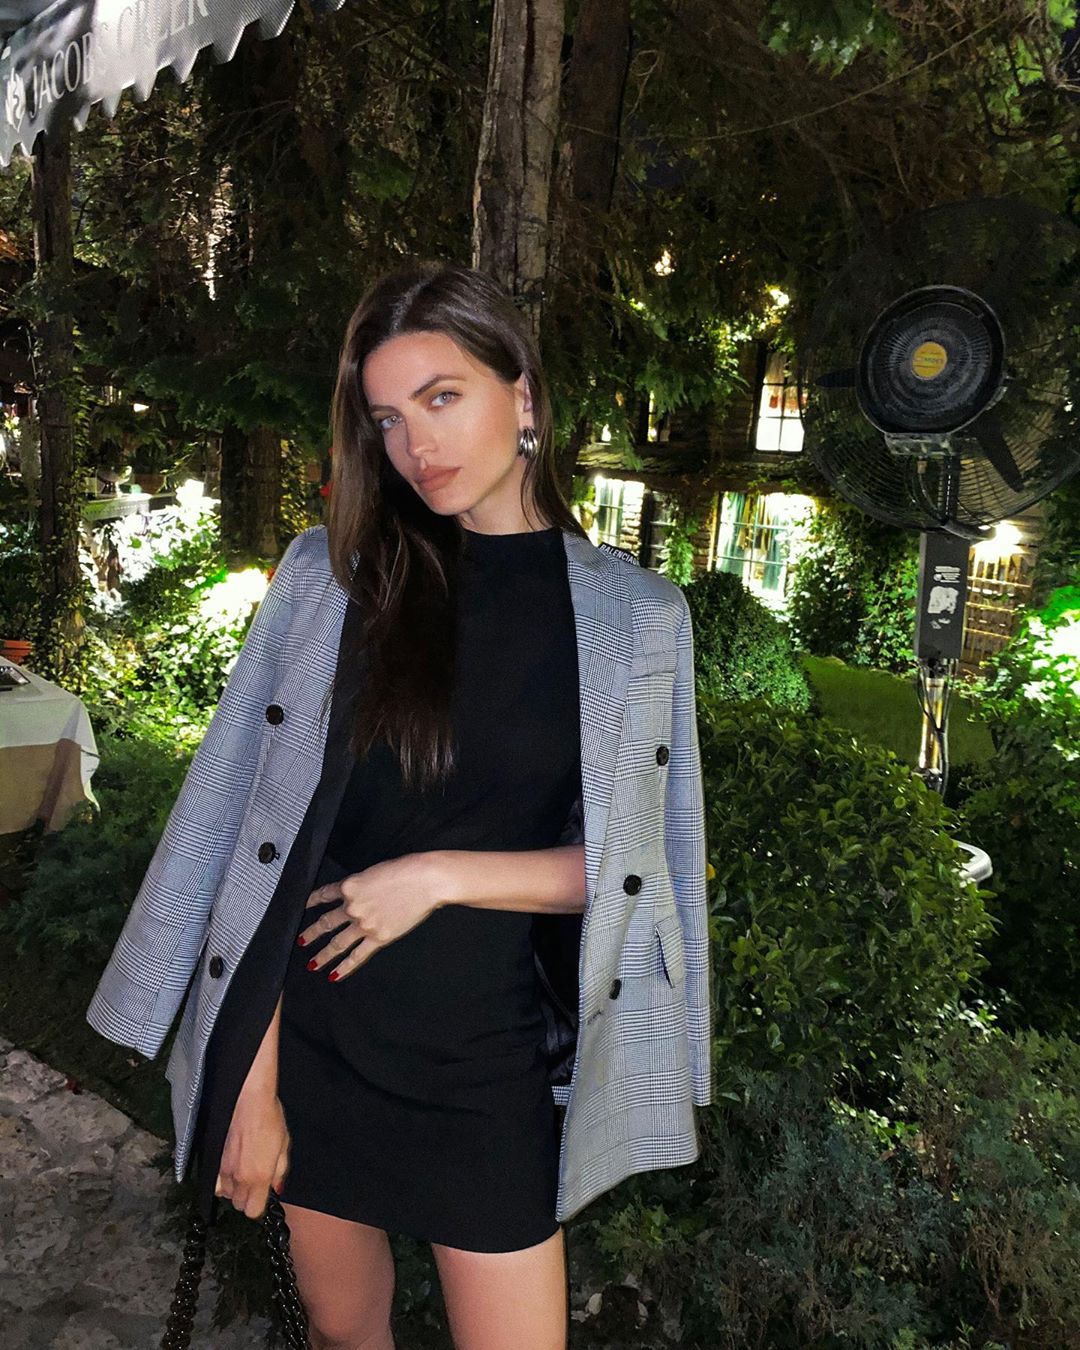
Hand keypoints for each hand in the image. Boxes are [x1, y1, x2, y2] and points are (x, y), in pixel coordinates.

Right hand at [215, 1092, 289, 1219]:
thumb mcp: (284, 1145)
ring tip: (244, 1171)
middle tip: (256, 1180)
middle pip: (239, 1205)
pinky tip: (232, 1169)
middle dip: (248, 1196)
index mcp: (260, 1176)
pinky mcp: (215, 1161)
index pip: (253, 1211)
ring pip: (227, 1195)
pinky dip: (223, 1181)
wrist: (248, 1100)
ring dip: (236, 1188)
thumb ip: (280, 1171)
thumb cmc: (270, 1119)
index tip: (264, 1195)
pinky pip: (216, 1183)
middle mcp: (240, 1178)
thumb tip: (277, 1187)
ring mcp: (225, 1170)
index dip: (259, 1204)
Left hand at [298, 851, 443, 981]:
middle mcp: (352, 907)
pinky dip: (344, 967)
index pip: (325, 895)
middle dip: (312, 933)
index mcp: (350, 886)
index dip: (313, 902)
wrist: (425, 880)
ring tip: (313, 963)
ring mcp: (364, 924)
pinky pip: (357, 956)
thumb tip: (360, 895)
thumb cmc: (406, 870)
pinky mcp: (378, 938)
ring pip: (337, 943)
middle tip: (302, 940)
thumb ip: (362, 886)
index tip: (305, 907)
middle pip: (326, 923)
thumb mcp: (375, 871)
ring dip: (323, 955)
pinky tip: (335, 974)